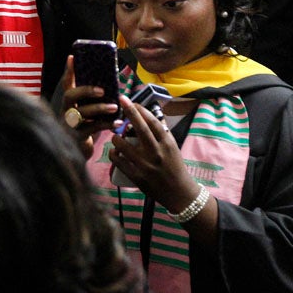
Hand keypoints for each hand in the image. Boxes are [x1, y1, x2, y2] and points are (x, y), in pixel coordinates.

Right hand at [60, 55, 119, 156]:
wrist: (79, 149)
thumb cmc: (85, 124)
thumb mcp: (86, 109)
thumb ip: (92, 96)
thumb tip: (108, 79)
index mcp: (68, 101)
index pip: (66, 82)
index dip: (68, 70)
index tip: (72, 58)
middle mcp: (65, 110)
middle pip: (69, 96)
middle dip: (85, 90)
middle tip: (102, 90)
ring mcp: (69, 124)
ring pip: (81, 113)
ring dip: (99, 108)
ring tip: (114, 107)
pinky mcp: (77, 137)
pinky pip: (92, 129)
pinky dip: (106, 124)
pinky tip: (118, 121)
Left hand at [108, 96, 197, 212]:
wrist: (179, 193)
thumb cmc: (174, 167)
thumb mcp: (172, 148)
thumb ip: (162, 132)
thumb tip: (152, 114)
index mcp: (167, 144)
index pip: (153, 122)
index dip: (141, 110)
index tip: (132, 101)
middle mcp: (157, 153)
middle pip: (141, 128)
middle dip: (130, 112)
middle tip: (121, 100)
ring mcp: (146, 165)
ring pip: (124, 145)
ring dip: (116, 137)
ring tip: (115, 136)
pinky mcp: (137, 177)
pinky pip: (119, 162)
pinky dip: (113, 154)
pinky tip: (114, 151)